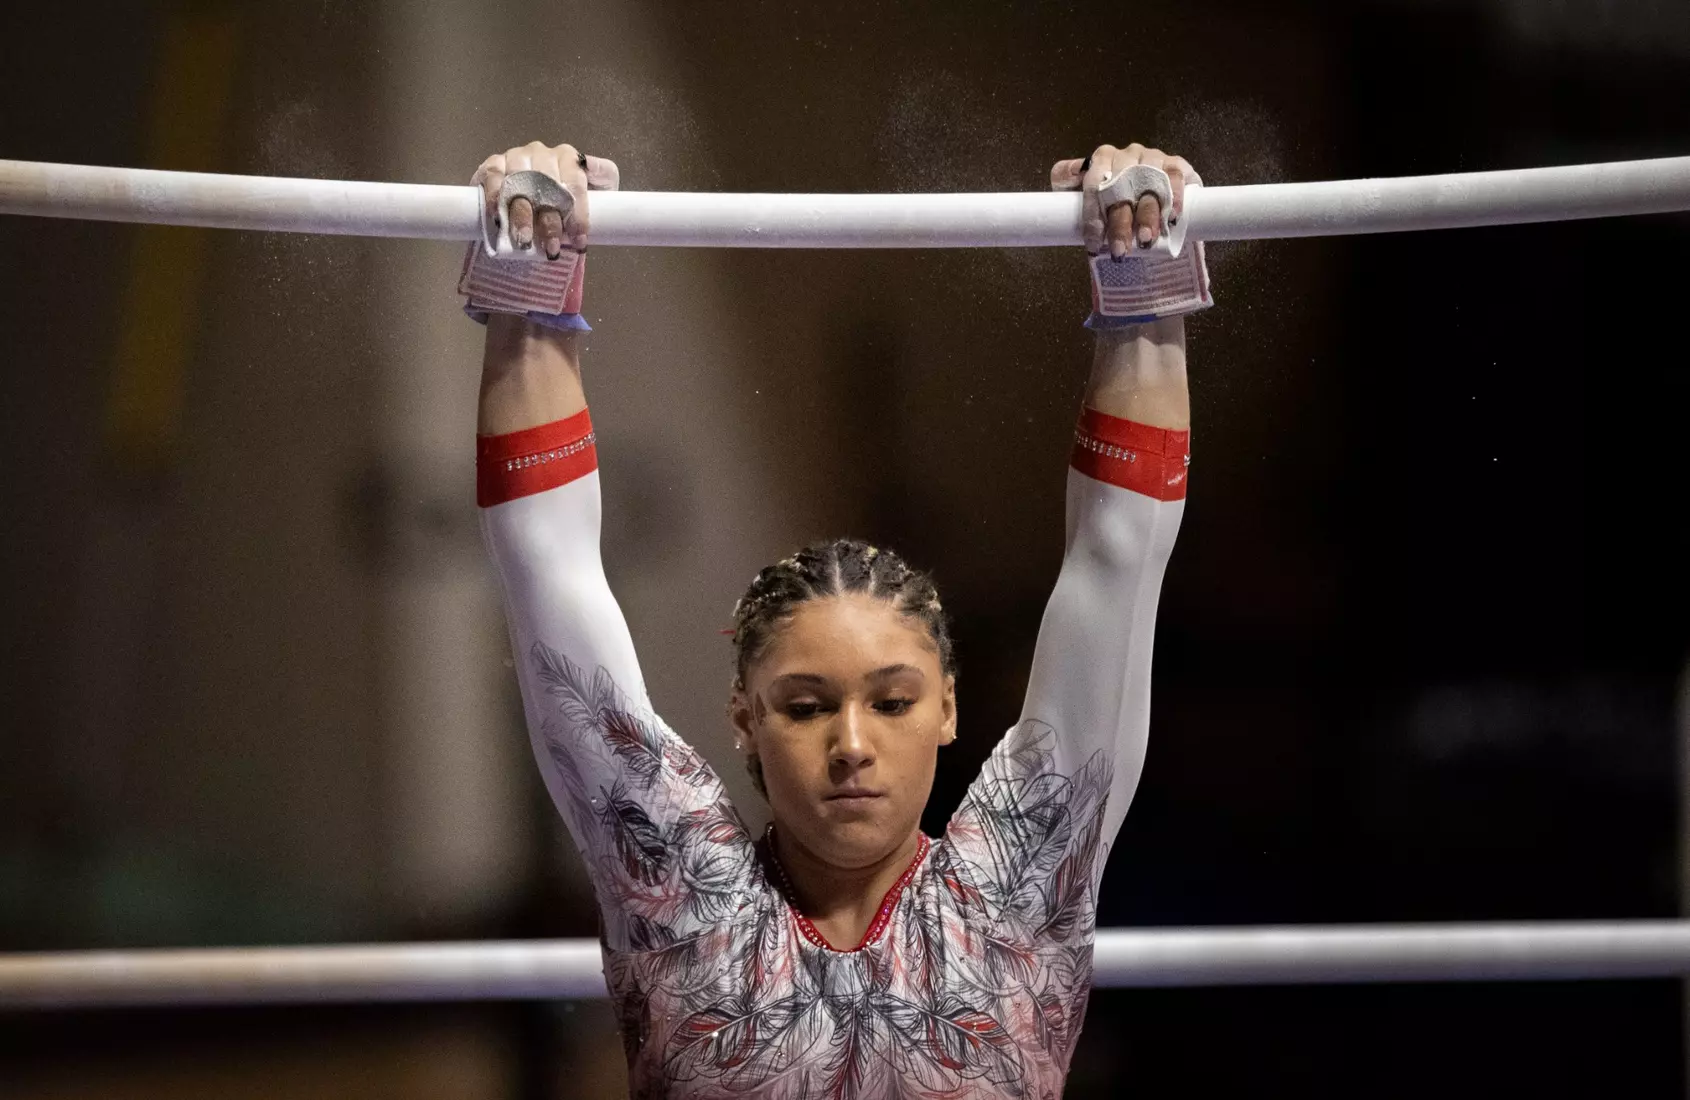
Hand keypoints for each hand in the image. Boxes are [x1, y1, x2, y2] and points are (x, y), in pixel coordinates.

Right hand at [471, 141, 619, 259]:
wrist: (539, 193)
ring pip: (518, 183)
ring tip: (525, 241)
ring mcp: (516, 156)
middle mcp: (542, 153)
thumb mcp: (598, 186)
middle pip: (545, 185)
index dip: (578, 214)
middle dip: (549, 221)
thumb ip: (603, 179)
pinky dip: (495, 198)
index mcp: (569, 158)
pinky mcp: (494, 164)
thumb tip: (599, 177)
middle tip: (552, 248)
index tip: (579, 241)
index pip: (575, 185)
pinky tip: (499, 220)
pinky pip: (493, 177)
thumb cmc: (571, 195)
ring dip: (521, 215)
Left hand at [1051, 144, 1195, 258]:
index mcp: (1102, 159)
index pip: (1094, 186)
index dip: (1093, 217)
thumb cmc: (1109, 194)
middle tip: (1120, 250)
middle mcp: (1127, 155)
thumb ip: (1066, 182)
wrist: (1142, 185)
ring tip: (1146, 240)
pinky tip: (1173, 218)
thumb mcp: (1080, 188)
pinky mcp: (1175, 164)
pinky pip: (1176, 176)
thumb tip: (1069, 178)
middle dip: (1120, 223)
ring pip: (1149, 185)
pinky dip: (1175, 198)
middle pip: (1122, 189)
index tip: (1094, 244)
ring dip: (1148, 215)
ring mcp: (1153, 157)